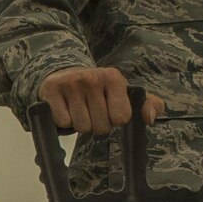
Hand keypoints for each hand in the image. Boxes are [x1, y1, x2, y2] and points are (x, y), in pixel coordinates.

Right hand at [39, 67, 164, 134]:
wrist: (65, 74)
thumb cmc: (99, 89)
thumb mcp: (126, 93)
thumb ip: (148, 105)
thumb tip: (150, 118)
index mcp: (113, 78)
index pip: (121, 118)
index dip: (114, 120)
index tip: (109, 110)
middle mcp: (92, 78)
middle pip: (101, 127)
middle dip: (96, 124)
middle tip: (91, 111)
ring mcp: (71, 83)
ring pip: (82, 127)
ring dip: (80, 124)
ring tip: (78, 110)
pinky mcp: (52, 90)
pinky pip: (63, 122)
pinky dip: (64, 122)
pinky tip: (65, 109)